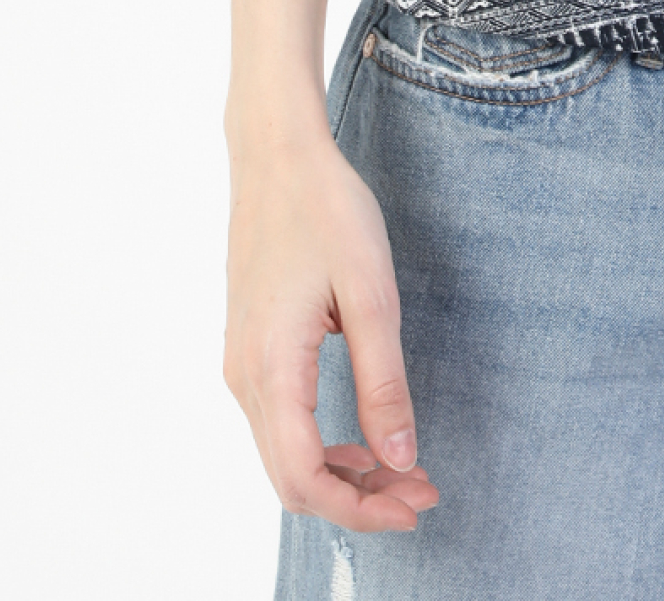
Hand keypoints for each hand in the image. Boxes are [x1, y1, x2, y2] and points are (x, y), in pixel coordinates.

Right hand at [224, 133, 438, 533]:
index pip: (304, 479)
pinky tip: (365, 435)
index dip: (360, 508)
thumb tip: (399, 459)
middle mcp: (244, 378)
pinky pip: (280, 422)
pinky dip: (322, 443)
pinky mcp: (250, 349)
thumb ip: (383, 382)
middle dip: (358, 498)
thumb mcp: (370, 294)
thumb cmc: (327, 211)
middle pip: (291, 478)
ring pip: (284, 454)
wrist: (276, 156)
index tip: (415, 505)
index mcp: (271, 369)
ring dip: (343, 473)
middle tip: (421, 493)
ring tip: (404, 470)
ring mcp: (241, 364)